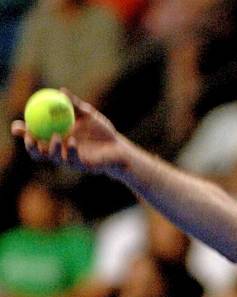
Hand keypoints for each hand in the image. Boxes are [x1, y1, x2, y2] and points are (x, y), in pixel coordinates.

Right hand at [11, 88, 128, 177]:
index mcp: (57, 137)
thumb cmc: (102, 131)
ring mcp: (69, 159)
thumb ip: (74, 104)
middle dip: (29, 146)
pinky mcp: (81, 166)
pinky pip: (71, 160)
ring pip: (52, 158)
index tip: (18, 124)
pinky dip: (70, 150)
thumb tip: (61, 90)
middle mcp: (60, 150)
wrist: (119, 147)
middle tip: (29, 136)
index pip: (35, 136)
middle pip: (37, 152)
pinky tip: (72, 141)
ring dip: (50, 148)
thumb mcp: (88, 114)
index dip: (24, 133)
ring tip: (55, 136)